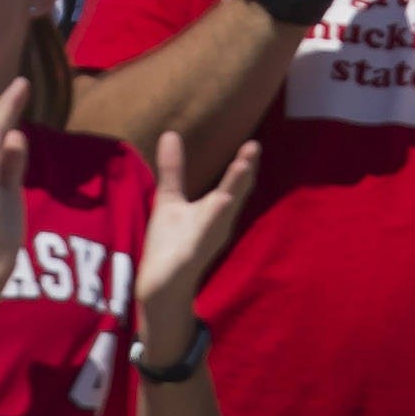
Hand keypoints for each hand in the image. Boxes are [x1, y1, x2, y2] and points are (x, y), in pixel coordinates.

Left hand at [136, 126, 261, 338]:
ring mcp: (208, 237)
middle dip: (244, 172)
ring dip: (234, 190)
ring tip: (244, 166)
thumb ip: (174, 169)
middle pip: (236, 193)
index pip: (234, 184)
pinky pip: (207, 233)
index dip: (244, 165)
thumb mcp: (171, 198)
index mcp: (216, 209)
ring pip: (225, 211)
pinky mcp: (194, 252)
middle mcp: (218, 222)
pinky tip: (221, 202)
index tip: (253, 145)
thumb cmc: (171, 241)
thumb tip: (171, 134)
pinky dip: (214, 218)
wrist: (160, 282)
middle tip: (254, 147)